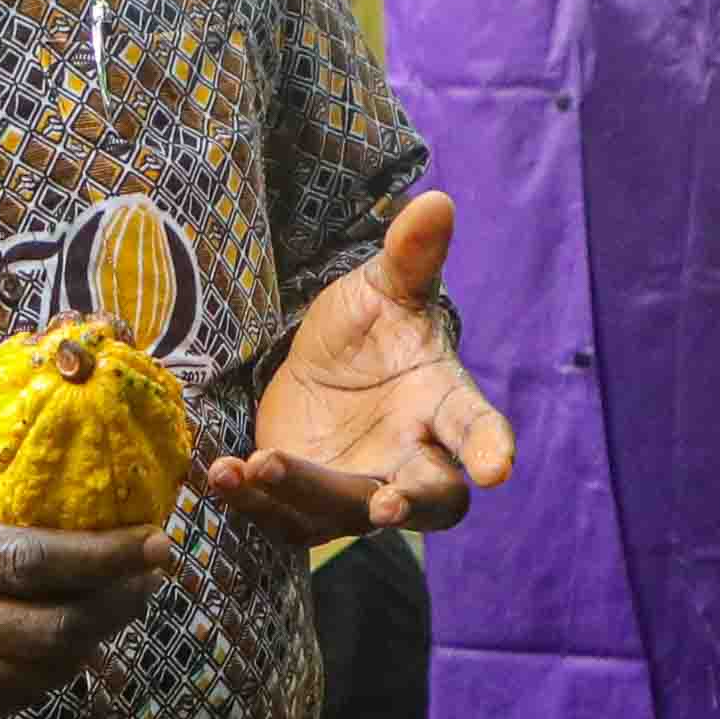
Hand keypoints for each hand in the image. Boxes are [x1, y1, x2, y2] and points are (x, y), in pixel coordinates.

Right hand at [0, 351, 174, 718]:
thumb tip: (18, 350)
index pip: (30, 560)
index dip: (104, 557)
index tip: (156, 537)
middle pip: (49, 627)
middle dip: (118, 603)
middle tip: (154, 573)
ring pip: (37, 671)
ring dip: (93, 638)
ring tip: (120, 600)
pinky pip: (7, 699)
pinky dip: (50, 671)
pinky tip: (68, 636)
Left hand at [212, 190, 520, 543]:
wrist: (323, 367)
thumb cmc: (373, 329)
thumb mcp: (386, 287)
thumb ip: (412, 255)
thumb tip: (436, 201)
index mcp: (442, 404)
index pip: (477, 429)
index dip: (491, 448)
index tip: (499, 469)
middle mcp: (411, 458)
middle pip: (428, 498)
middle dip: (408, 503)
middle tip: (386, 505)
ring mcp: (358, 489)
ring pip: (343, 512)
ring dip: (305, 493)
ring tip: (262, 464)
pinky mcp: (305, 505)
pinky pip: (282, 517)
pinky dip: (251, 500)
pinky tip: (221, 473)